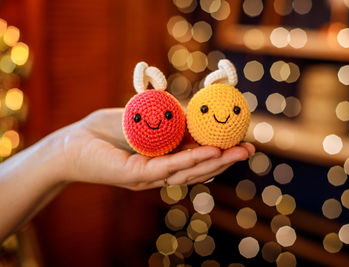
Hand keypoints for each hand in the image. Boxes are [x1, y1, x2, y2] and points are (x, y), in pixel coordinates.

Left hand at [59, 108, 254, 189]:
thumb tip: (197, 110)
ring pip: (188, 171)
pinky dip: (191, 159)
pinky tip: (210, 152)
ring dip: (215, 162)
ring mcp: (149, 177)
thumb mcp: (146, 119)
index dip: (221, 154)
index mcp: (164, 161)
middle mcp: (160, 173)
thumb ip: (170, 118)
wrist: (72, 141)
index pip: (198, 161)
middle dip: (226, 160)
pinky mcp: (135, 175)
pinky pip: (167, 167)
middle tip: (249, 150)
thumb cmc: (108, 130)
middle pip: (199, 169)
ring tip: (238, 152)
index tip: (242, 143)